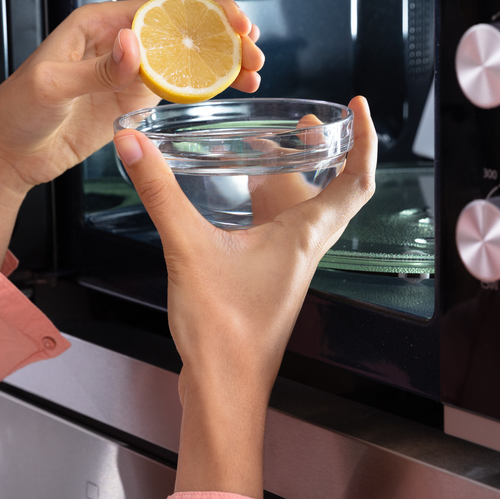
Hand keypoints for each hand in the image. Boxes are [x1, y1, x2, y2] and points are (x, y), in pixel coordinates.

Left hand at [0, 0, 262, 266]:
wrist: (6, 154)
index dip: (203, 10)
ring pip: (185, 58)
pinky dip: (204, 87)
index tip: (234, 20)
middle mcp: (118, 42)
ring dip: (220, 63)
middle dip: (222, 37)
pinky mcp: (130, 100)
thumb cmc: (16, 112)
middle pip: (181, 30)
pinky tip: (229, 90)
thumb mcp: (52, 87)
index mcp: (98, 24)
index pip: (160, 8)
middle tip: (253, 53)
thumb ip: (97, 69)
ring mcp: (127, 72)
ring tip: (253, 73)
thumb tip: (135, 45)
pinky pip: (175, 87)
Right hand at [113, 96, 376, 497]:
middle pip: (331, 192)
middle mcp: (302, 251)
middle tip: (306, 124)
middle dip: (324, 153)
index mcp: (304, 238)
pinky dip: (261, 206)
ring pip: (299, 212)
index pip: (356, 182)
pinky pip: (273, 231)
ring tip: (263, 149)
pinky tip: (231, 201)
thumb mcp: (186, 248)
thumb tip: (133, 144)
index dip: (366, 141)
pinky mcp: (262, 281)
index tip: (359, 107)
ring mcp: (284, 268)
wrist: (222, 391)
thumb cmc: (223, 332)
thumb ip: (160, 193)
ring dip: (289, 178)